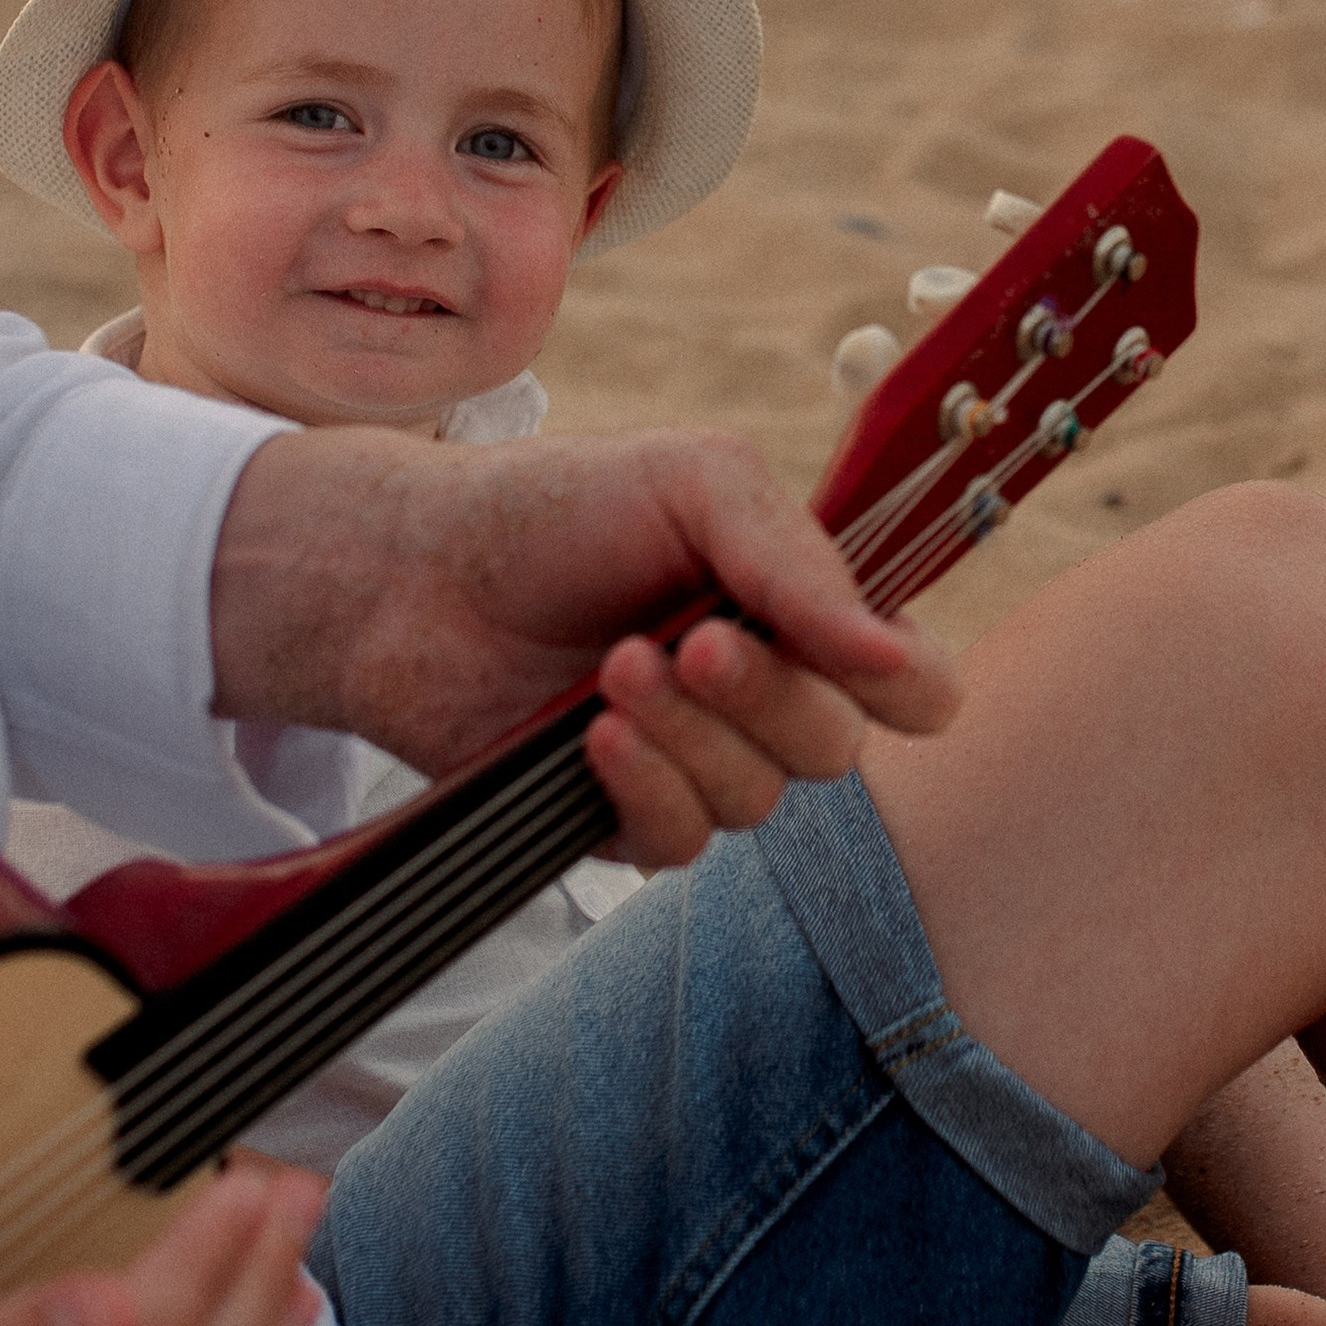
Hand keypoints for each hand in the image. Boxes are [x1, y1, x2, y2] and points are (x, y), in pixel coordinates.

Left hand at [210, 424, 958, 867]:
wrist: (411, 569)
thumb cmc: (550, 508)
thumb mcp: (690, 483)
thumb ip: (796, 559)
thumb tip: (893, 654)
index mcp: (796, 611)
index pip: (914, 684)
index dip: (905, 681)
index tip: (854, 655)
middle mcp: (759, 696)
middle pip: (837, 747)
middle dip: (767, 694)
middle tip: (691, 640)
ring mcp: (692, 761)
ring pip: (756, 798)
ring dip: (689, 733)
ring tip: (612, 666)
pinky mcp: (620, 816)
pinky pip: (680, 843)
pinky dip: (645, 787)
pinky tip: (592, 735)